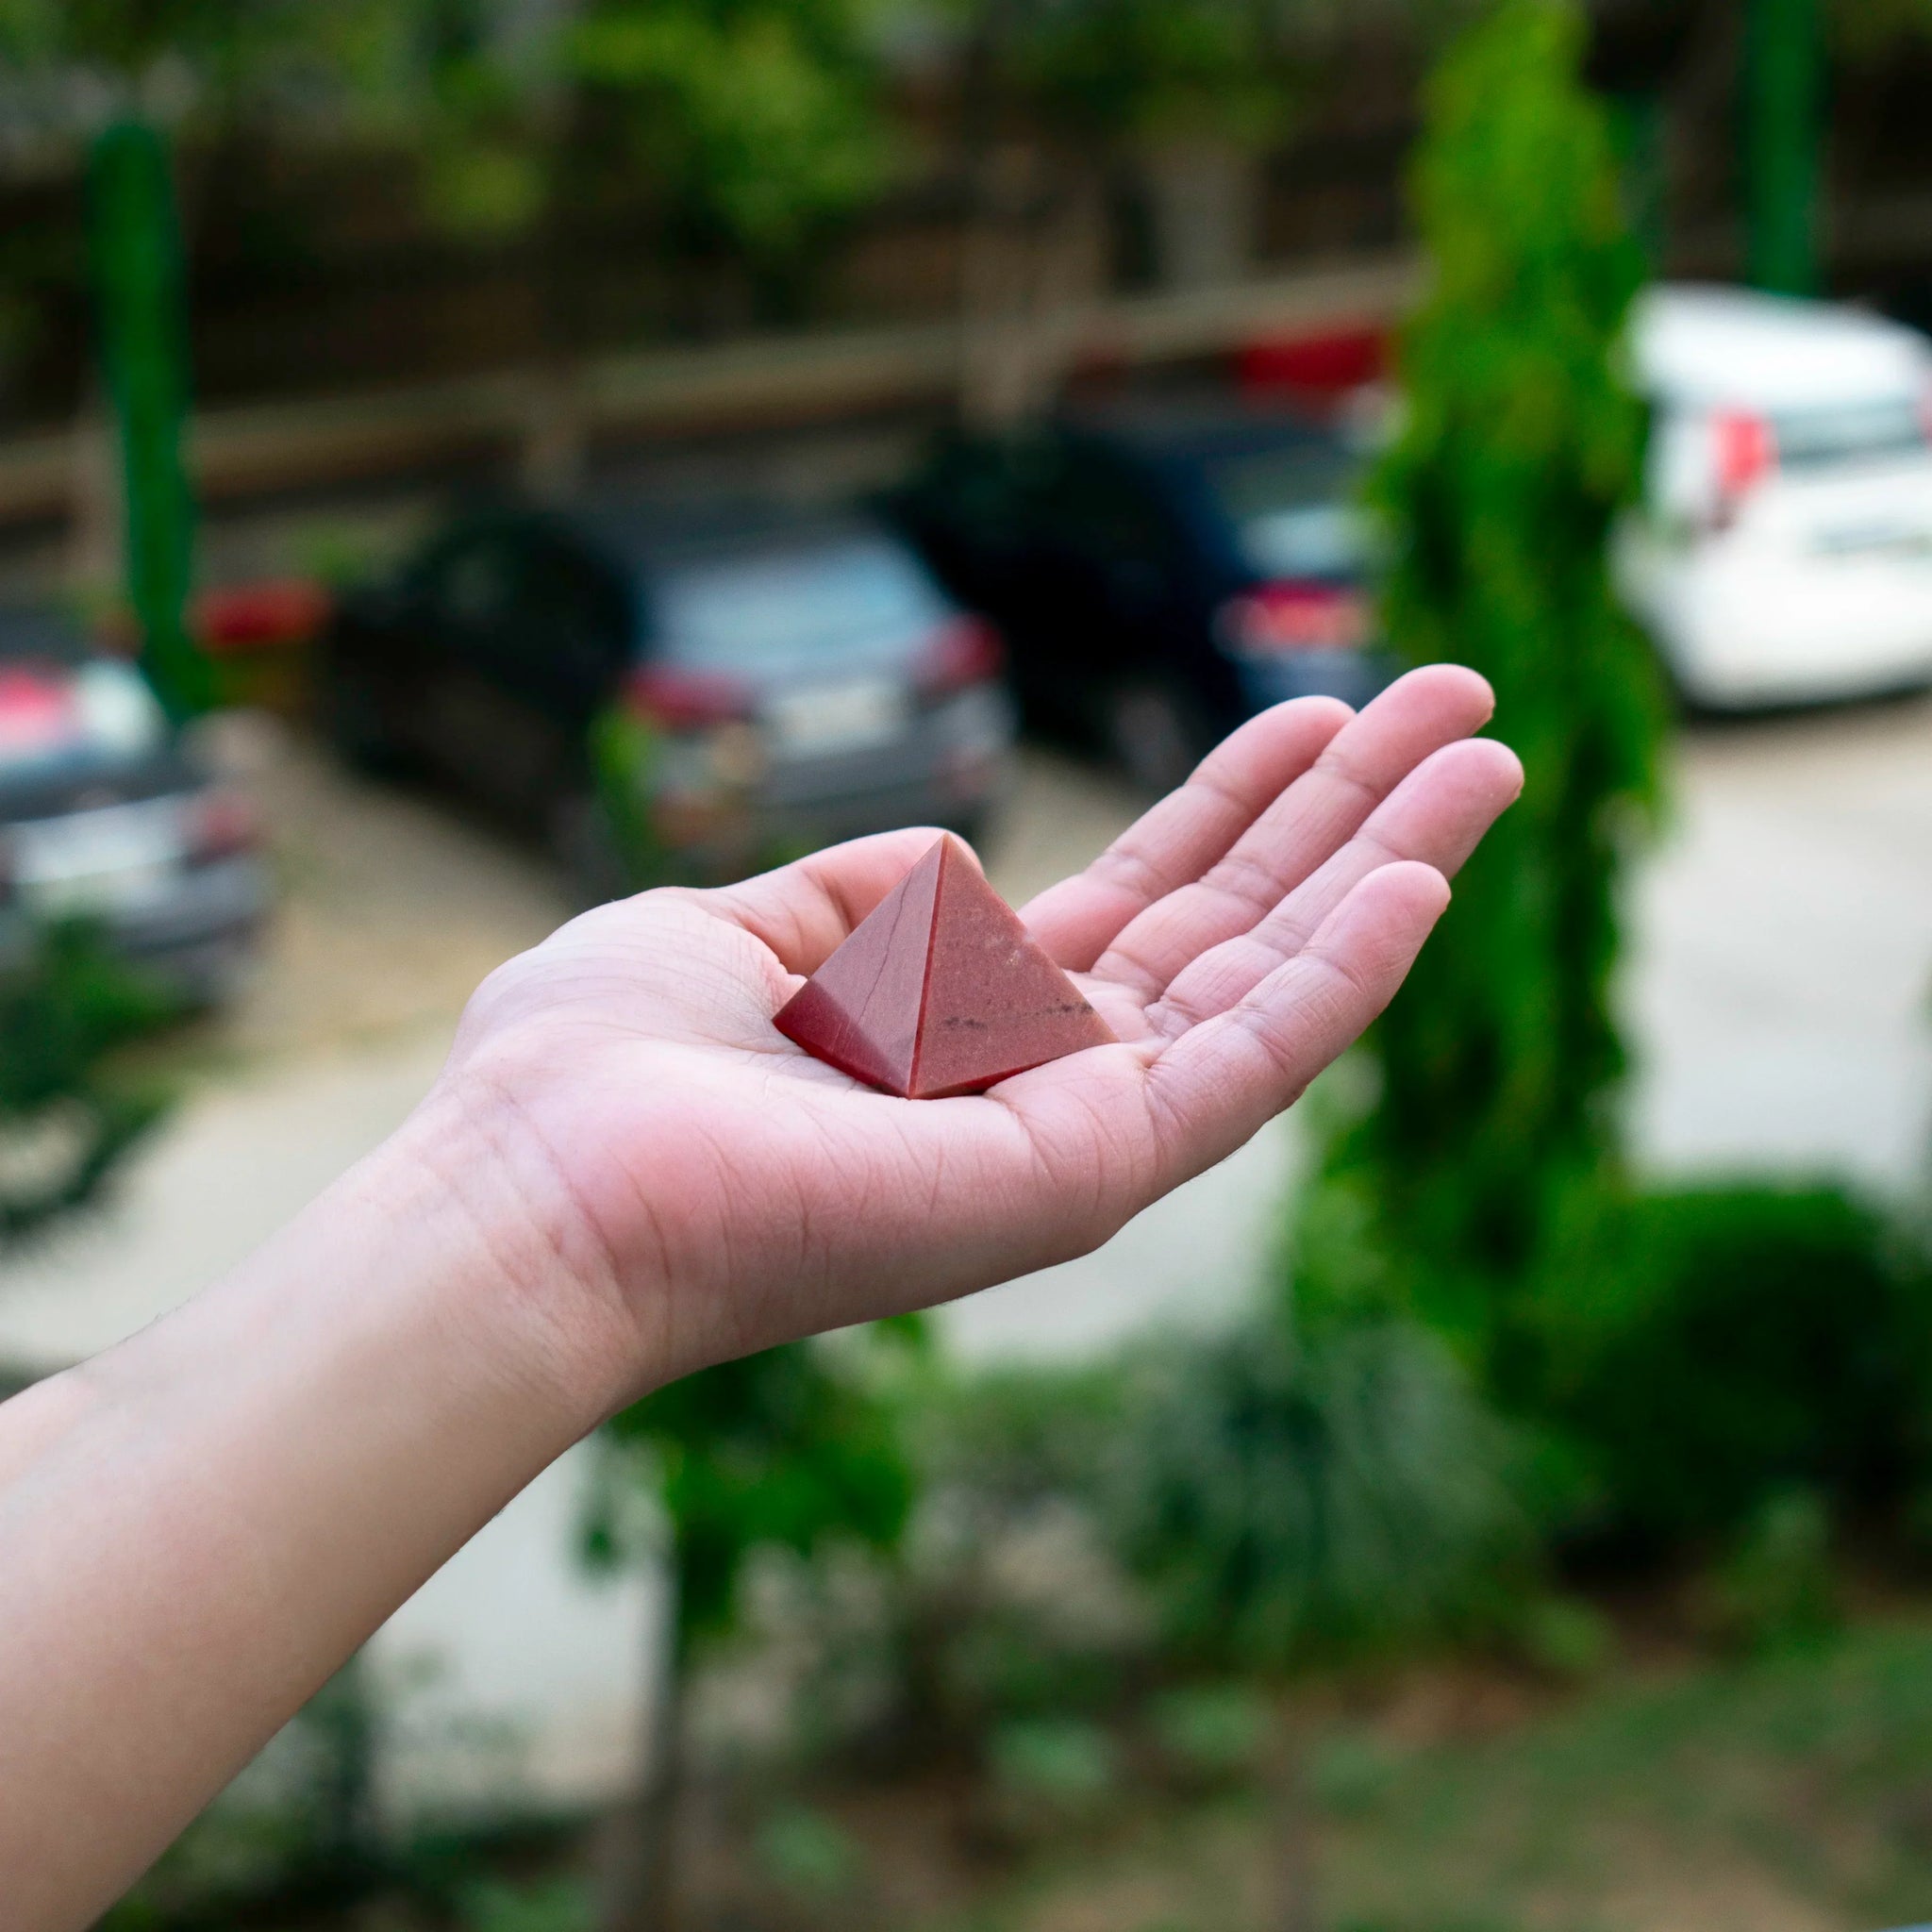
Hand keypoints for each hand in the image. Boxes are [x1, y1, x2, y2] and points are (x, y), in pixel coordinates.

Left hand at [439, 665, 1521, 1410]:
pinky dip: (1345, 971)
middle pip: (1234, 926)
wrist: (538, 1194)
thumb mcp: (736, 933)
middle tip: (1462, 699)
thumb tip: (966, 863)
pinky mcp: (1087, 1169)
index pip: (1141, 904)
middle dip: (1350, 812)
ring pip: (1272, 981)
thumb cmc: (597, 1072)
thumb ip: (864, 898)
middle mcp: (1039, 1081)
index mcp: (961, 1027)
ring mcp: (1076, 1132)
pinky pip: (1247, 1059)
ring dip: (1390, 864)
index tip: (1318, 710)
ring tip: (1490, 749)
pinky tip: (1425, 874)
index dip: (1236, 803)